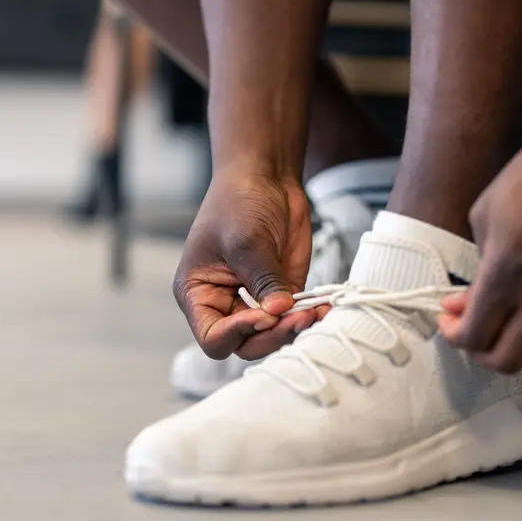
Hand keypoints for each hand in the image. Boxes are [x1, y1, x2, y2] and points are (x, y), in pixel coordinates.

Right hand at [174, 172, 324, 360]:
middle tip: (297, 316)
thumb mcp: (247, 241)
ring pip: (272, 336)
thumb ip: (263, 281)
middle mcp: (223, 304)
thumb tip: (279, 313)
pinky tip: (323, 307)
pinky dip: (309, 316)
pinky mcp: (281, 293)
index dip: (237, 334)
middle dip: (272, 335)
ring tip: (314, 312)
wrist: (264, 176)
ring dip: (293, 329)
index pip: (212, 338)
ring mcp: (254, 300)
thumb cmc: (238, 201)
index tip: (263, 314)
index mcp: (198, 294)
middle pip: (245, 344)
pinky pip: (293, 318)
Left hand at [439, 129, 521, 371]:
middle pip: (509, 359)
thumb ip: (474, 266)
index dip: (455, 335)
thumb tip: (465, 302)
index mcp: (509, 270)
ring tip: (495, 316)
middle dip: (481, 352)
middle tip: (469, 329)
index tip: (447, 319)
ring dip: (510, 342)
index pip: (476, 334)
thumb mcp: (485, 213)